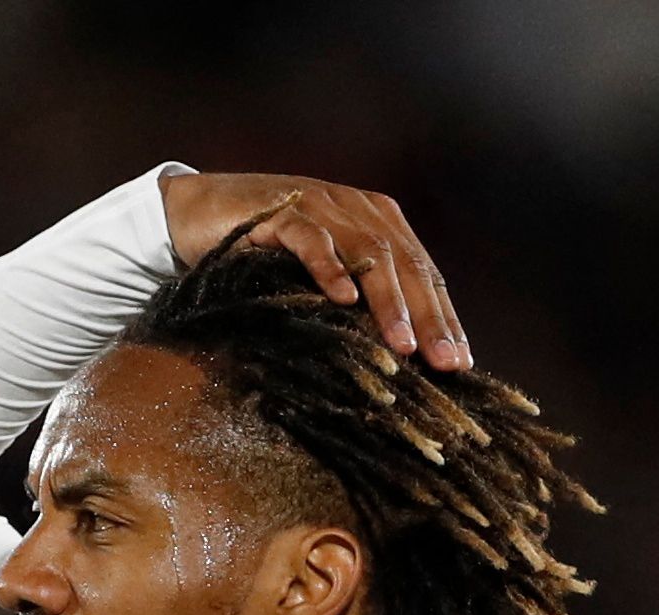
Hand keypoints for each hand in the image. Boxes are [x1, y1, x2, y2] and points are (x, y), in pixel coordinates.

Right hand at [158, 172, 469, 370]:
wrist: (198, 211)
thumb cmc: (264, 250)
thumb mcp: (320, 270)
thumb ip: (356, 291)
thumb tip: (396, 347)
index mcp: (378, 221)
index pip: (423, 272)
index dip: (444, 317)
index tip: (460, 363)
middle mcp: (358, 208)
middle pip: (406, 265)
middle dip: (429, 317)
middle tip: (445, 363)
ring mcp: (322, 206)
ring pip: (369, 253)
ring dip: (389, 301)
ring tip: (403, 345)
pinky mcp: (281, 211)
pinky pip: (313, 240)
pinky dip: (329, 268)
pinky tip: (343, 300)